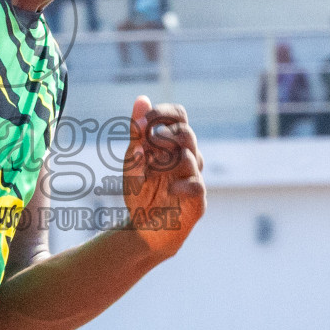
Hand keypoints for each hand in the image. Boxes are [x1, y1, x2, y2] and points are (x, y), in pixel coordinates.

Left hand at [122, 96, 204, 258]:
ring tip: (151, 171)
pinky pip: (196, 185)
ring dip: (166, 160)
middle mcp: (187, 158)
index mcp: (172, 145)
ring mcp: (194, 178)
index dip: (163, 114)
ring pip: (191, 156)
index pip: (179, 116)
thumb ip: (137, 133)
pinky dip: (181, 184)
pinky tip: (168, 189)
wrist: (143, 231)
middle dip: (164, 137)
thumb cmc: (140, 193)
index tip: (142, 123)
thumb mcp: (132, 162)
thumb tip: (141, 98)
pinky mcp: (197, 201)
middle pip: (187, 133)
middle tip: (146, 148)